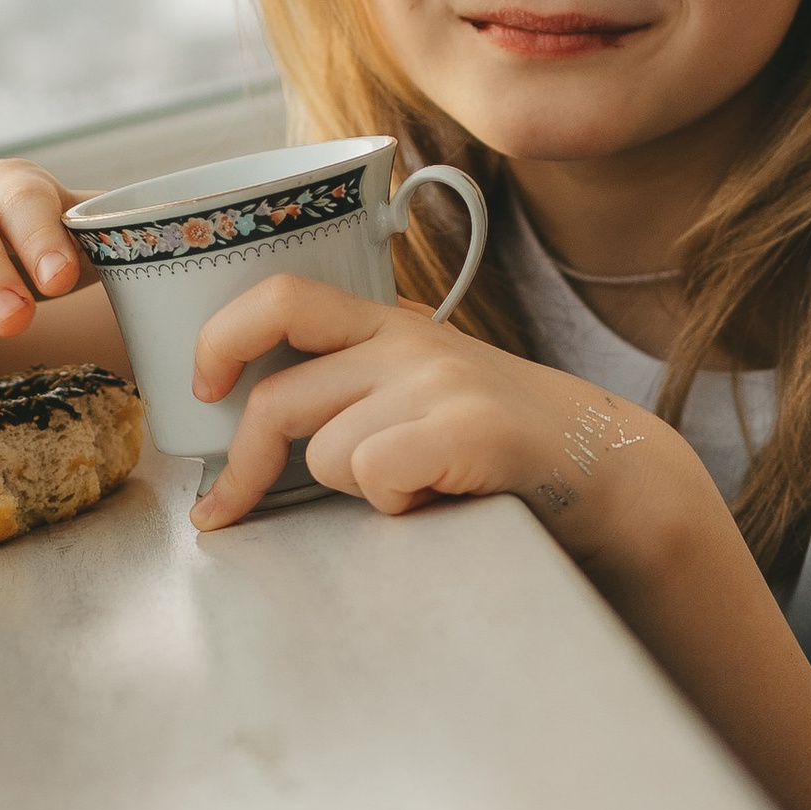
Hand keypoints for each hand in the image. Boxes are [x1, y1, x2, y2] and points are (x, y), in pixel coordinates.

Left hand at [189, 273, 696, 549]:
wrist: (608, 469)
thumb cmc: (504, 448)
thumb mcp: (426, 393)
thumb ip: (356, 390)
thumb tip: (252, 429)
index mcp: (390, 328)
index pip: (283, 298)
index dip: (223, 338)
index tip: (202, 388)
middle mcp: (408, 344)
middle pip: (278, 402)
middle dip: (245, 469)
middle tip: (228, 511)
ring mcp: (438, 382)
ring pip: (327, 454)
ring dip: (357, 492)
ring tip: (414, 489)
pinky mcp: (466, 427)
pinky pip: (375, 475)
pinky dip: (396, 505)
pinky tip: (436, 499)